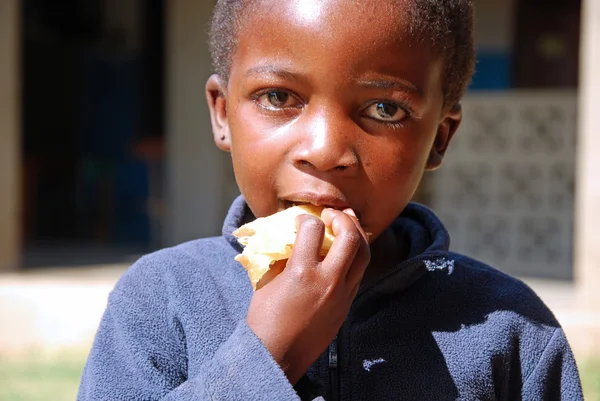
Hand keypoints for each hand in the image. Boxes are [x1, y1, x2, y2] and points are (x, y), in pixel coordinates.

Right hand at [246, 208, 370, 383]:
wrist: (277, 356)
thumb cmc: (264, 318)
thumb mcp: (267, 282)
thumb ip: (283, 257)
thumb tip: (292, 239)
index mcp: (302, 272)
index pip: (313, 228)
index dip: (306, 218)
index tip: (300, 220)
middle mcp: (328, 280)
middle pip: (351, 237)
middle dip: (343, 218)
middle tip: (331, 214)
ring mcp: (342, 294)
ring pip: (364, 255)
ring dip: (357, 236)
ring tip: (345, 228)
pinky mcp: (347, 305)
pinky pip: (359, 273)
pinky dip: (354, 257)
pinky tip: (343, 254)